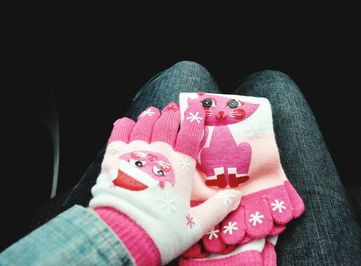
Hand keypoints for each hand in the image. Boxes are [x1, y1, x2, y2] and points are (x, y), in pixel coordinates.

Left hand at [89, 102, 241, 264]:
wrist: (122, 236)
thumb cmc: (161, 231)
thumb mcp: (196, 224)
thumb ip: (218, 207)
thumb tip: (236, 196)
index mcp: (181, 166)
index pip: (190, 134)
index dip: (194, 119)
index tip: (195, 110)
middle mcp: (159, 153)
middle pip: (167, 124)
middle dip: (172, 115)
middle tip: (173, 111)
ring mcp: (135, 152)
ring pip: (144, 125)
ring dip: (150, 117)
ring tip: (153, 112)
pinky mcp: (113, 158)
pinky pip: (119, 132)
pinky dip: (124, 125)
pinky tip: (127, 123)